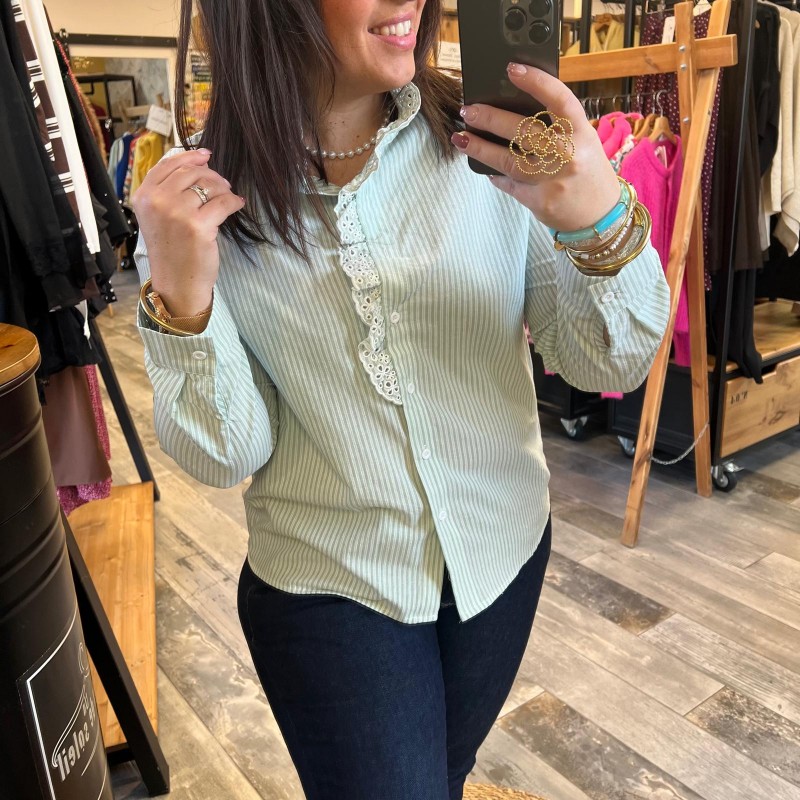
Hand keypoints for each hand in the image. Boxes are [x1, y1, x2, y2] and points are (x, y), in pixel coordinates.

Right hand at [132, 148, 245, 316]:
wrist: (176, 284)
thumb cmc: (171, 252)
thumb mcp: (158, 217)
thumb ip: (168, 192)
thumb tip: (197, 164)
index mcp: (143, 196)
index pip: (167, 164)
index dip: (190, 156)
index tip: (206, 155)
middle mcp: (157, 201)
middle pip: (190, 172)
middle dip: (211, 175)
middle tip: (223, 185)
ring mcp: (176, 212)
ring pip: (208, 185)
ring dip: (223, 189)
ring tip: (229, 196)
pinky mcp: (198, 225)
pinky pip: (223, 202)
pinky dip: (234, 201)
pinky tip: (238, 204)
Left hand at [452, 64, 619, 232]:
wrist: (600, 215)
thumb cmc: (589, 171)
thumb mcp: (584, 141)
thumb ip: (558, 126)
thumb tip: (515, 106)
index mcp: (582, 133)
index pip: (558, 99)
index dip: (535, 81)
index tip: (512, 69)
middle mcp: (567, 154)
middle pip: (523, 130)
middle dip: (490, 118)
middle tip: (469, 110)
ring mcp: (551, 179)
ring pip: (507, 160)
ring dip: (479, 147)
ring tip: (461, 137)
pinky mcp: (538, 200)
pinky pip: (509, 184)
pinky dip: (495, 174)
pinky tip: (484, 166)